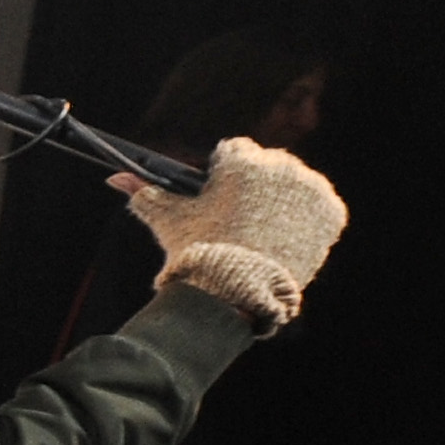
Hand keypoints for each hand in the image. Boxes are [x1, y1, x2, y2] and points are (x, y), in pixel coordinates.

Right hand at [115, 136, 344, 329]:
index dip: (225, 176)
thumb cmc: (200, 252)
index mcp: (241, 160)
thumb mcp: (170, 221)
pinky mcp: (331, 212)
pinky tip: (286, 237)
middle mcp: (280, 166)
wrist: (238, 292)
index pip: (234, 151)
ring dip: (282, 201)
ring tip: (263, 233)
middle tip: (240, 222)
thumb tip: (114, 178)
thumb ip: (144, 192)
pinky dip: (306, 220)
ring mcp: (310, 188)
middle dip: (254, 188)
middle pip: (267, 166)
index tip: (221, 199)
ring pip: (293, 185)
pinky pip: (318, 207)